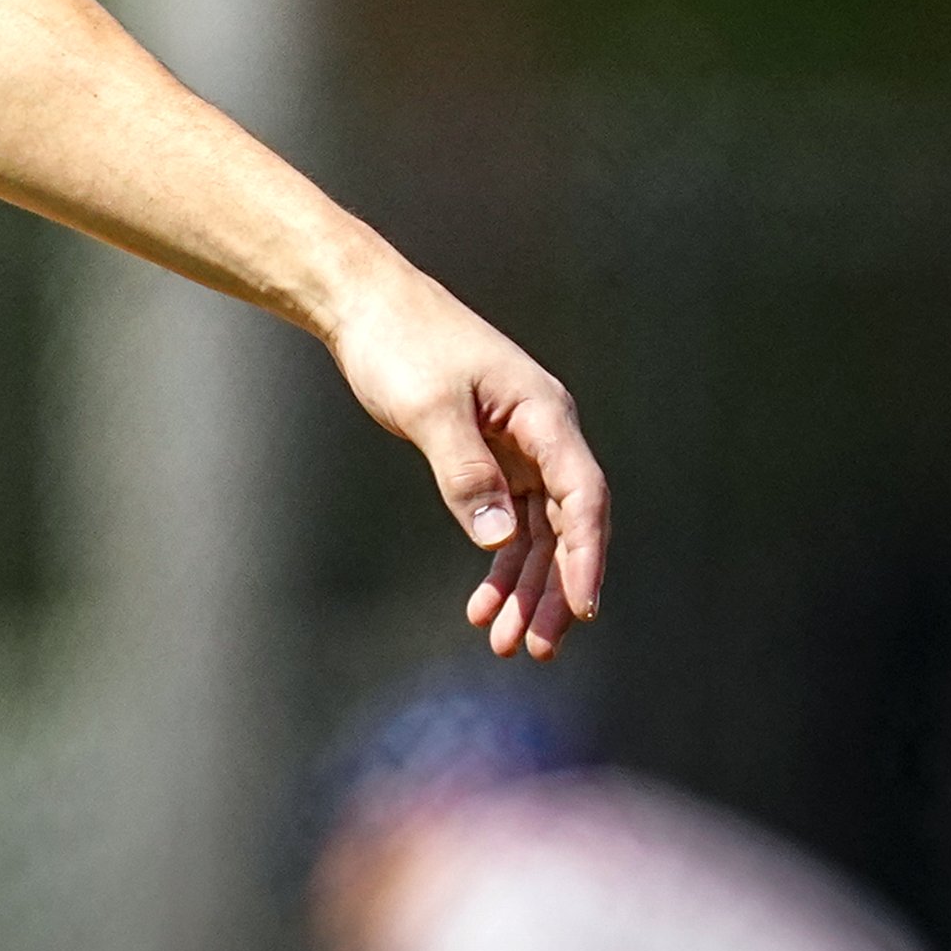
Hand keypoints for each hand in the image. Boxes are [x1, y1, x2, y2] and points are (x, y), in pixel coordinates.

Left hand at [324, 260, 608, 658]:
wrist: (364, 304)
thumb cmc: (399, 342)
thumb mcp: (429, 407)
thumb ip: (464, 471)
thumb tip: (497, 537)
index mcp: (544, 413)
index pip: (582, 496)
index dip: (586, 557)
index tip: (581, 610)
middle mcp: (543, 432)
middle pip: (566, 524)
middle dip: (553, 589)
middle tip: (534, 647)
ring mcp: (519, 446)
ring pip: (538, 531)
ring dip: (525, 586)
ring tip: (504, 641)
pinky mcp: (491, 455)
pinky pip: (508, 519)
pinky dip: (498, 560)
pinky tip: (480, 602)